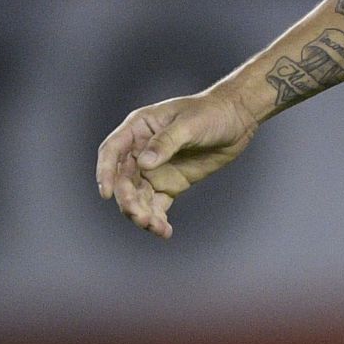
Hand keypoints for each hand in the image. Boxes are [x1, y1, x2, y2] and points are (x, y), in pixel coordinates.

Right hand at [96, 91, 257, 237]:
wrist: (238, 119)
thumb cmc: (212, 112)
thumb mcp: (190, 124)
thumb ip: (166, 142)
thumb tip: (144, 163)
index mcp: (139, 128)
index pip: (112, 151)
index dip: (105, 172)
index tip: (107, 193)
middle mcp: (141, 151)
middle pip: (123, 180)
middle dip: (128, 200)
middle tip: (141, 216)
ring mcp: (155, 169)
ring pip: (138, 197)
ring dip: (142, 214)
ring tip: (156, 227)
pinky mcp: (170, 183)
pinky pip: (157, 205)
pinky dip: (158, 219)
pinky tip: (164, 231)